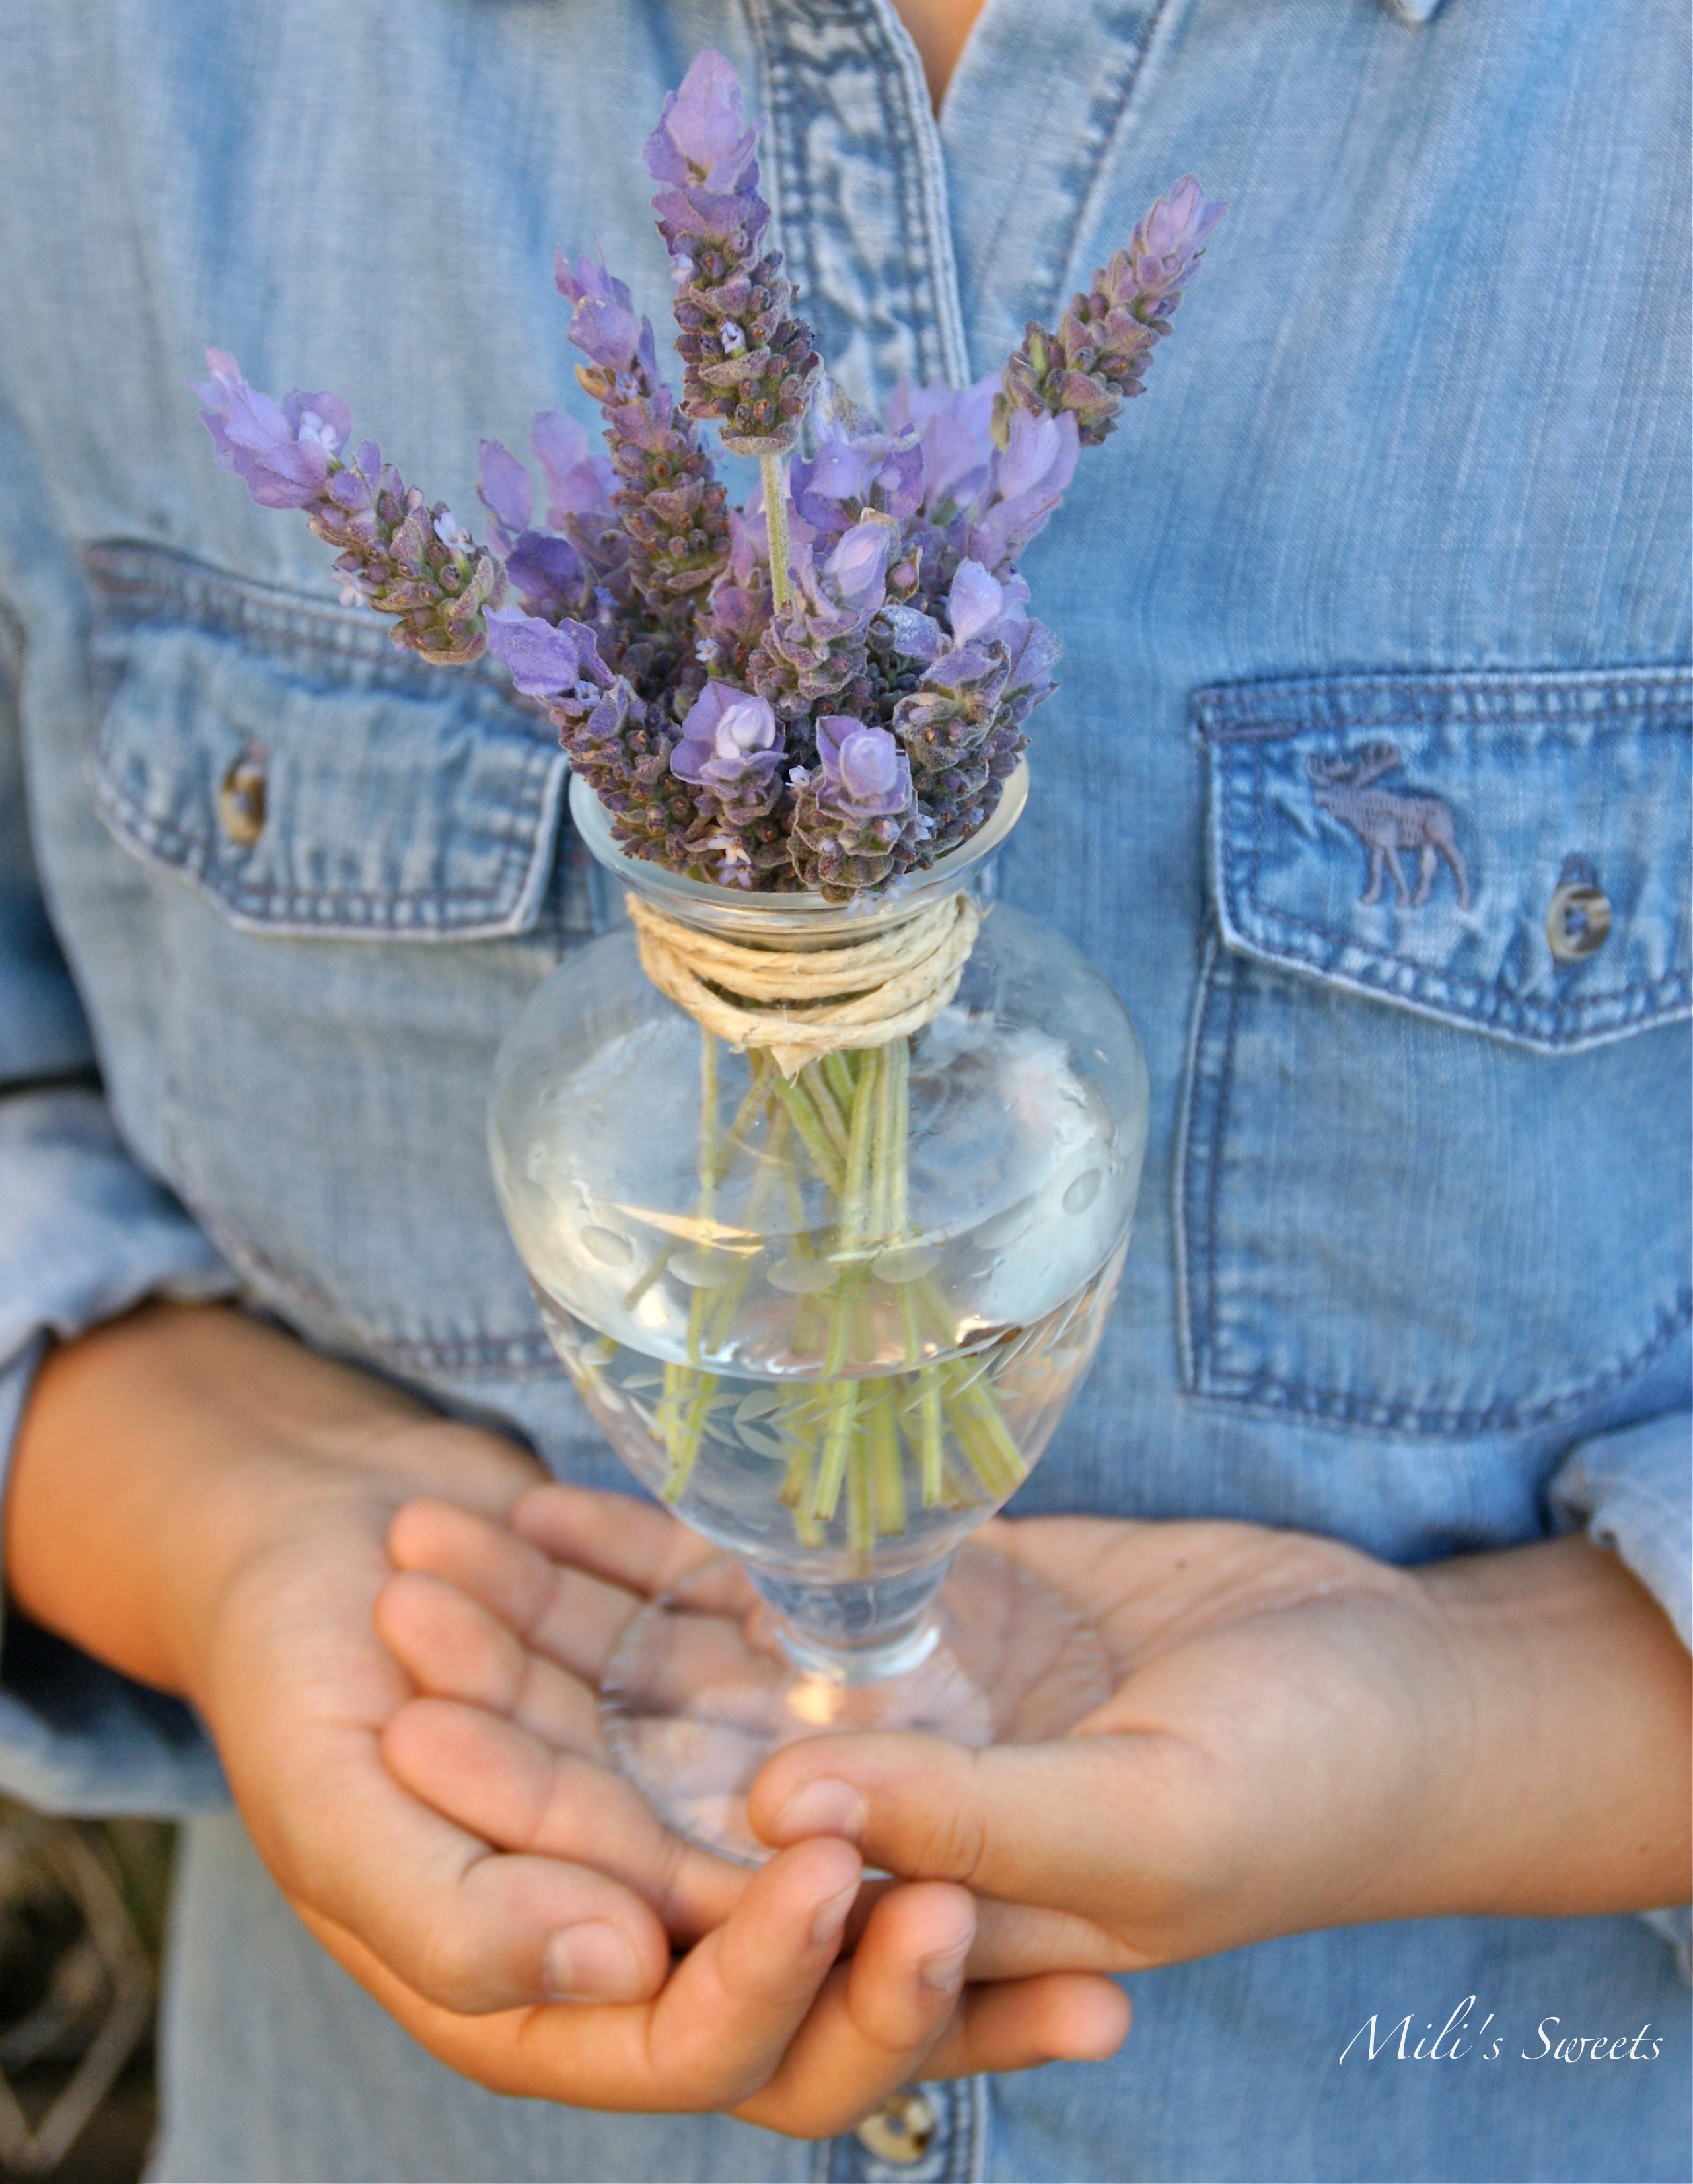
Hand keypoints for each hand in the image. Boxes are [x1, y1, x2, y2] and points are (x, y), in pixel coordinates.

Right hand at [8, 1307, 1123, 2134]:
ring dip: (954, 1904)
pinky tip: (1027, 1755)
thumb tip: (614, 1976)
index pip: (687, 2042)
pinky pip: (830, 1768)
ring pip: (840, 1897)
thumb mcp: (334, 1809)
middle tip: (1020, 1932)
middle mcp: (626, 1929)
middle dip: (907, 1986)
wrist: (312, 1529)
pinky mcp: (720, 1736)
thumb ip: (455, 1918)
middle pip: (799, 2006)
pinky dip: (901, 1762)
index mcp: (528, 1991)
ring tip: (1102, 1899)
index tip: (840, 1882)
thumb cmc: (291, 1680)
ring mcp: (684, 1831)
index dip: (774, 1987)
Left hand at [406, 1485, 1688, 1984]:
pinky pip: (765, 1589)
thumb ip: (965, 1817)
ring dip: (565, 1614)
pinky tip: (559, 1498)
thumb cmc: (1307, 1783)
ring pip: (689, 1676)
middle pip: (652, 1777)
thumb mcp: (1144, 1817)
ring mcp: (891, 1714)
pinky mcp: (922, 1616)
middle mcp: (873, 1824)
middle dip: (520, 1701)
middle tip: (391, 1599)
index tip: (413, 1732)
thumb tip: (780, 1812)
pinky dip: (669, 1549)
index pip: (683, 1891)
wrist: (1402, 1688)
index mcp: (904, 1916)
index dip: (543, 1823)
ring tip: (434, 1533)